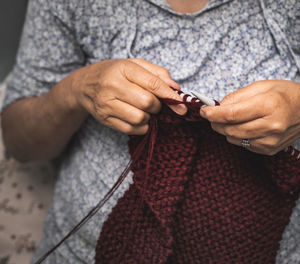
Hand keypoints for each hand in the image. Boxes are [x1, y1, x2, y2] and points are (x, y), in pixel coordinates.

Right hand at [71, 58, 186, 134]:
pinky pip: (131, 129)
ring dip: (149, 117)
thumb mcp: (135, 65)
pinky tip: (138, 118)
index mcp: (123, 69)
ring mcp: (106, 104)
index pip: (153, 84)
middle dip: (158, 106)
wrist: (84, 85)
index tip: (181, 104)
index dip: (170, 96)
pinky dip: (141, 127)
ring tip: (145, 110)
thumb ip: (157, 73)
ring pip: (140, 118)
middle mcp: (112, 86)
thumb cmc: (115, 73)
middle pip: (147, 103)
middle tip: (157, 104)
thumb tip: (176, 88)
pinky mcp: (105, 119)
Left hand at [200, 80, 299, 154]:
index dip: (213, 113)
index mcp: (269, 105)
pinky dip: (238, 136)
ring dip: (226, 129)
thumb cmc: (287, 95)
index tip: (204, 110)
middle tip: (213, 114)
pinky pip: (244, 145)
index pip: (232, 114)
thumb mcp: (262, 85)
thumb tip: (218, 106)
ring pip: (234, 139)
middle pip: (230, 130)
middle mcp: (271, 126)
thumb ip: (237, 96)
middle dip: (216, 122)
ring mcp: (271, 141)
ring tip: (232, 118)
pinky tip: (246, 126)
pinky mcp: (270, 150)